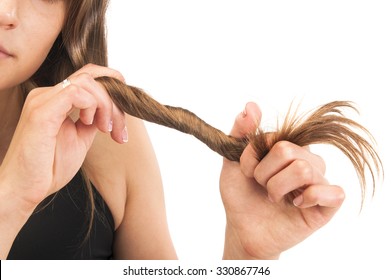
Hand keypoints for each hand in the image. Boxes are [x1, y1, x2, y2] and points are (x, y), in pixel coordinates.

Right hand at [0, 64, 125, 208]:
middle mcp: (47, 95)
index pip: (89, 78)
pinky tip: (89, 125)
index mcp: (55, 100)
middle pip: (92, 76)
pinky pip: (75, 93)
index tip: (120, 121)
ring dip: (106, 105)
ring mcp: (42, 100)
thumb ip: (91, 121)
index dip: (112, 92)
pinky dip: (92, 106)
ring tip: (105, 129)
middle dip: (114, 101)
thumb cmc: (48, 168)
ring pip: (87, 81)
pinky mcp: (41, 112)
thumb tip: (108, 113)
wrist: (24, 190)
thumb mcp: (80, 139)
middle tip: (118, 131)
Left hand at [220, 102, 344, 258]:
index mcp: (287, 148)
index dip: (255, 157)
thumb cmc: (241, 195)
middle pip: (289, 151)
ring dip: (278, 188)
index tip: (248, 172)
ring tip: (275, 198)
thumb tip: (251, 106)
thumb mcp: (232, 162)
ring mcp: (318, 182)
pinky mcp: (327, 205)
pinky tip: (296, 204)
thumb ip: (240, 133)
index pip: (275, 138)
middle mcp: (306, 161)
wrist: (243, 229)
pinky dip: (309, 198)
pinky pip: (333, 192)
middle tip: (262, 187)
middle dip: (265, 174)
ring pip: (304, 170)